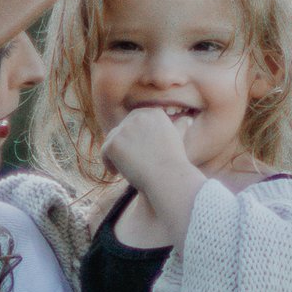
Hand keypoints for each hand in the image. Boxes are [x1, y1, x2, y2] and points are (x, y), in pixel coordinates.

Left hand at [97, 107, 202, 240]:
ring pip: (112, 140)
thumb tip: (187, 120)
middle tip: (131, 163)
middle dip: (124, 145)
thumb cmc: (175, 164)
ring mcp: (124, 128)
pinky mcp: (113, 143)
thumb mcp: (179, 139)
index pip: (135, 122)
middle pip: (122, 130)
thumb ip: (180, 127)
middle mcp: (138, 116)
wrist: (169, 178)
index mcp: (154, 113)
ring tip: (125, 169)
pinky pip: (104, 152)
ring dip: (116, 154)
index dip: (134, 139)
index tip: (141, 155)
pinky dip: (108, 164)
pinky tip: (117, 173)